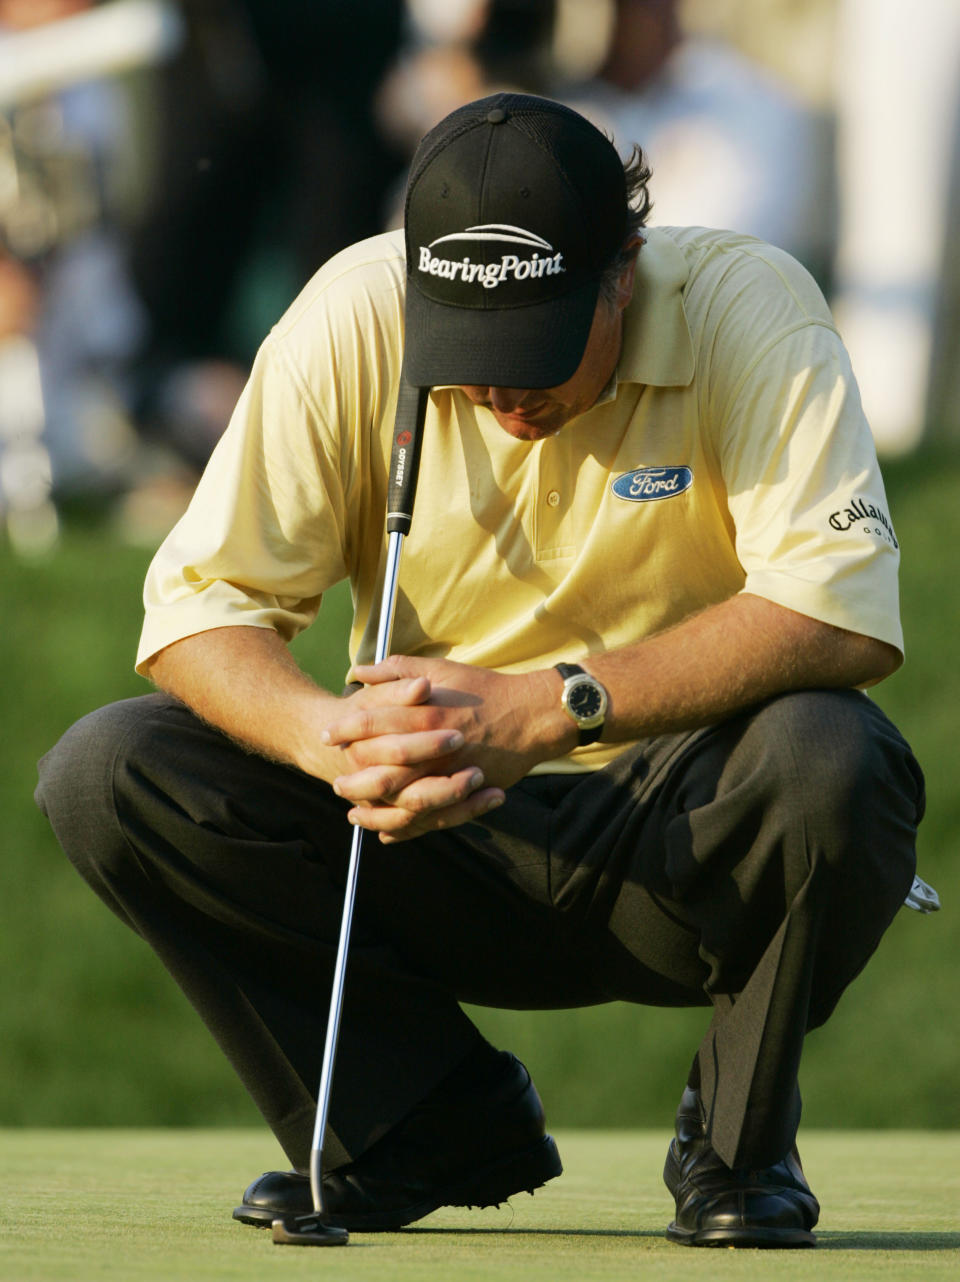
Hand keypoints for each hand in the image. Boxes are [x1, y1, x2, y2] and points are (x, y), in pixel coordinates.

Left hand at [323, 656, 563, 841]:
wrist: (532, 714)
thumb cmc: (484, 689)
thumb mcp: (440, 669)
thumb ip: (397, 669)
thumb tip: (358, 670)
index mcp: (425, 713)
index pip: (372, 724)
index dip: (345, 729)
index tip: (327, 734)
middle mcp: (435, 748)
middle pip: (381, 770)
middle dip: (354, 780)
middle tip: (336, 783)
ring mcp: (451, 775)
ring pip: (403, 802)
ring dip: (375, 810)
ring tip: (354, 813)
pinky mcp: (466, 794)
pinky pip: (431, 819)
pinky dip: (406, 828)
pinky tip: (386, 831)